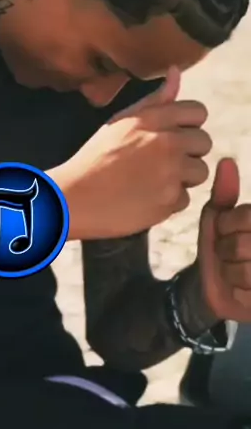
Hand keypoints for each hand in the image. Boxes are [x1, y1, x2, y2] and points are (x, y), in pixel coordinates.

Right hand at [50, 67, 210, 240]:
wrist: (76, 196)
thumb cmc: (97, 156)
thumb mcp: (122, 120)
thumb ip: (155, 99)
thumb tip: (176, 71)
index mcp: (153, 118)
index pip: (198, 111)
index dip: (188, 123)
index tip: (173, 134)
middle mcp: (166, 142)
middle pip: (204, 142)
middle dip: (188, 151)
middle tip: (161, 159)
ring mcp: (171, 173)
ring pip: (200, 171)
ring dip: (183, 177)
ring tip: (155, 179)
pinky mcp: (170, 201)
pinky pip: (186, 198)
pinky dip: (170, 200)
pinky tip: (148, 197)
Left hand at [198, 157, 250, 321]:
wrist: (212, 285)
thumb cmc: (219, 243)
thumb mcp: (217, 216)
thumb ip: (224, 192)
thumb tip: (227, 161)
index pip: (248, 217)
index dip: (227, 224)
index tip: (222, 230)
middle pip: (245, 245)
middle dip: (226, 250)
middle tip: (225, 253)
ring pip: (247, 271)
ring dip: (230, 273)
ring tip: (232, 271)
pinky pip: (249, 296)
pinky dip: (237, 294)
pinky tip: (239, 290)